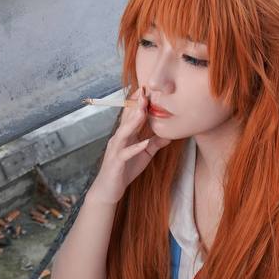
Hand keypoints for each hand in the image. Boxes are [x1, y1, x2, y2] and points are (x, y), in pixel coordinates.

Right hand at [91, 84, 169, 203]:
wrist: (108, 190)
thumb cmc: (125, 170)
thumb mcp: (144, 154)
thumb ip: (155, 143)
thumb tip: (170, 134)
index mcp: (125, 135)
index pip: (131, 115)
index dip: (138, 102)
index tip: (146, 89)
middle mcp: (119, 138)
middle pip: (127, 119)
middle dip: (136, 105)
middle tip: (145, 91)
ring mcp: (116, 150)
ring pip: (124, 132)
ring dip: (133, 121)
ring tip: (143, 110)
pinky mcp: (117, 162)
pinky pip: (126, 154)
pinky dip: (135, 148)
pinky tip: (144, 143)